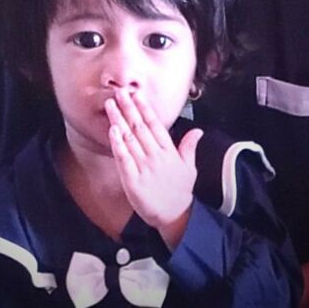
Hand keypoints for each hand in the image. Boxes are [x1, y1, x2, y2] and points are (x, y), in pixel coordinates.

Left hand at [105, 89, 202, 249]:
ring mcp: (144, 167)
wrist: (175, 217)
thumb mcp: (189, 167)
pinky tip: (112, 131)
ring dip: (119, 120)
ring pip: (129, 138)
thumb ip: (189, 146)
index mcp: (168, 150)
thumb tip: (198, 131)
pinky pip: (123, 159)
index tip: (136, 93)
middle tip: (119, 91)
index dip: (144, 107)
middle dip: (128, 107)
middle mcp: (155, 155)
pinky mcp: (133, 181)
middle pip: (139, 126)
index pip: (154, 124)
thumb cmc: (180, 191)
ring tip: (110, 105)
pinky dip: (117, 144)